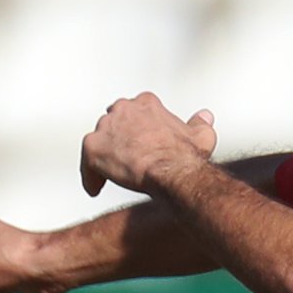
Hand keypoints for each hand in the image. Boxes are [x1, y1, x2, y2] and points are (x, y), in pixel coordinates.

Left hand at [80, 94, 216, 199]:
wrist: (171, 172)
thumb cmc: (186, 155)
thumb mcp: (201, 135)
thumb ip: (200, 123)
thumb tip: (205, 116)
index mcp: (146, 103)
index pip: (134, 111)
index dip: (136, 130)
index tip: (141, 144)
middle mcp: (122, 109)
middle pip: (112, 124)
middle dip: (117, 140)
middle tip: (125, 159)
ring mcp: (105, 127)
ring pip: (98, 142)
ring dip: (104, 157)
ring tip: (112, 176)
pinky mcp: (93, 148)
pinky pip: (87, 163)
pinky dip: (90, 176)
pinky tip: (96, 189)